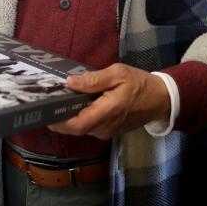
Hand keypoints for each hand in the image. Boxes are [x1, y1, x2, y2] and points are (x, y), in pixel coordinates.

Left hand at [50, 64, 170, 139]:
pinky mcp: (110, 131)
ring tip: (61, 100)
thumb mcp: (118, 74)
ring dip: (71, 117)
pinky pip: (91, 126)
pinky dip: (82, 117)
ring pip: (82, 127)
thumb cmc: (140, 84)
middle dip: (60, 117)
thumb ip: (94, 79)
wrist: (161, 99)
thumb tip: (70, 82)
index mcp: (107, 112)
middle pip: (76, 127)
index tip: (45, 110)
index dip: (58, 122)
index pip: (76, 125)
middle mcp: (105, 127)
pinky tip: (78, 103)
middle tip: (48, 101)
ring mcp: (107, 131)